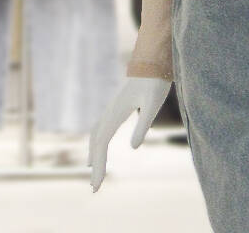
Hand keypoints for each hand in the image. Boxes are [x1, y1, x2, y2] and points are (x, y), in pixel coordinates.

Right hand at [88, 77, 171, 191]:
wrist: (153, 59)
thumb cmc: (155, 81)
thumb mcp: (153, 104)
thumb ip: (143, 125)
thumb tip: (133, 148)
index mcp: (116, 112)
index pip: (102, 143)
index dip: (99, 164)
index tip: (98, 184)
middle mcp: (110, 111)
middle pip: (96, 142)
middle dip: (95, 165)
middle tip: (95, 188)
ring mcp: (111, 108)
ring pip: (96, 134)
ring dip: (94, 153)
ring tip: (93, 171)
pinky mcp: (117, 106)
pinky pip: (101, 127)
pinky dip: (97, 141)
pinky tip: (100, 147)